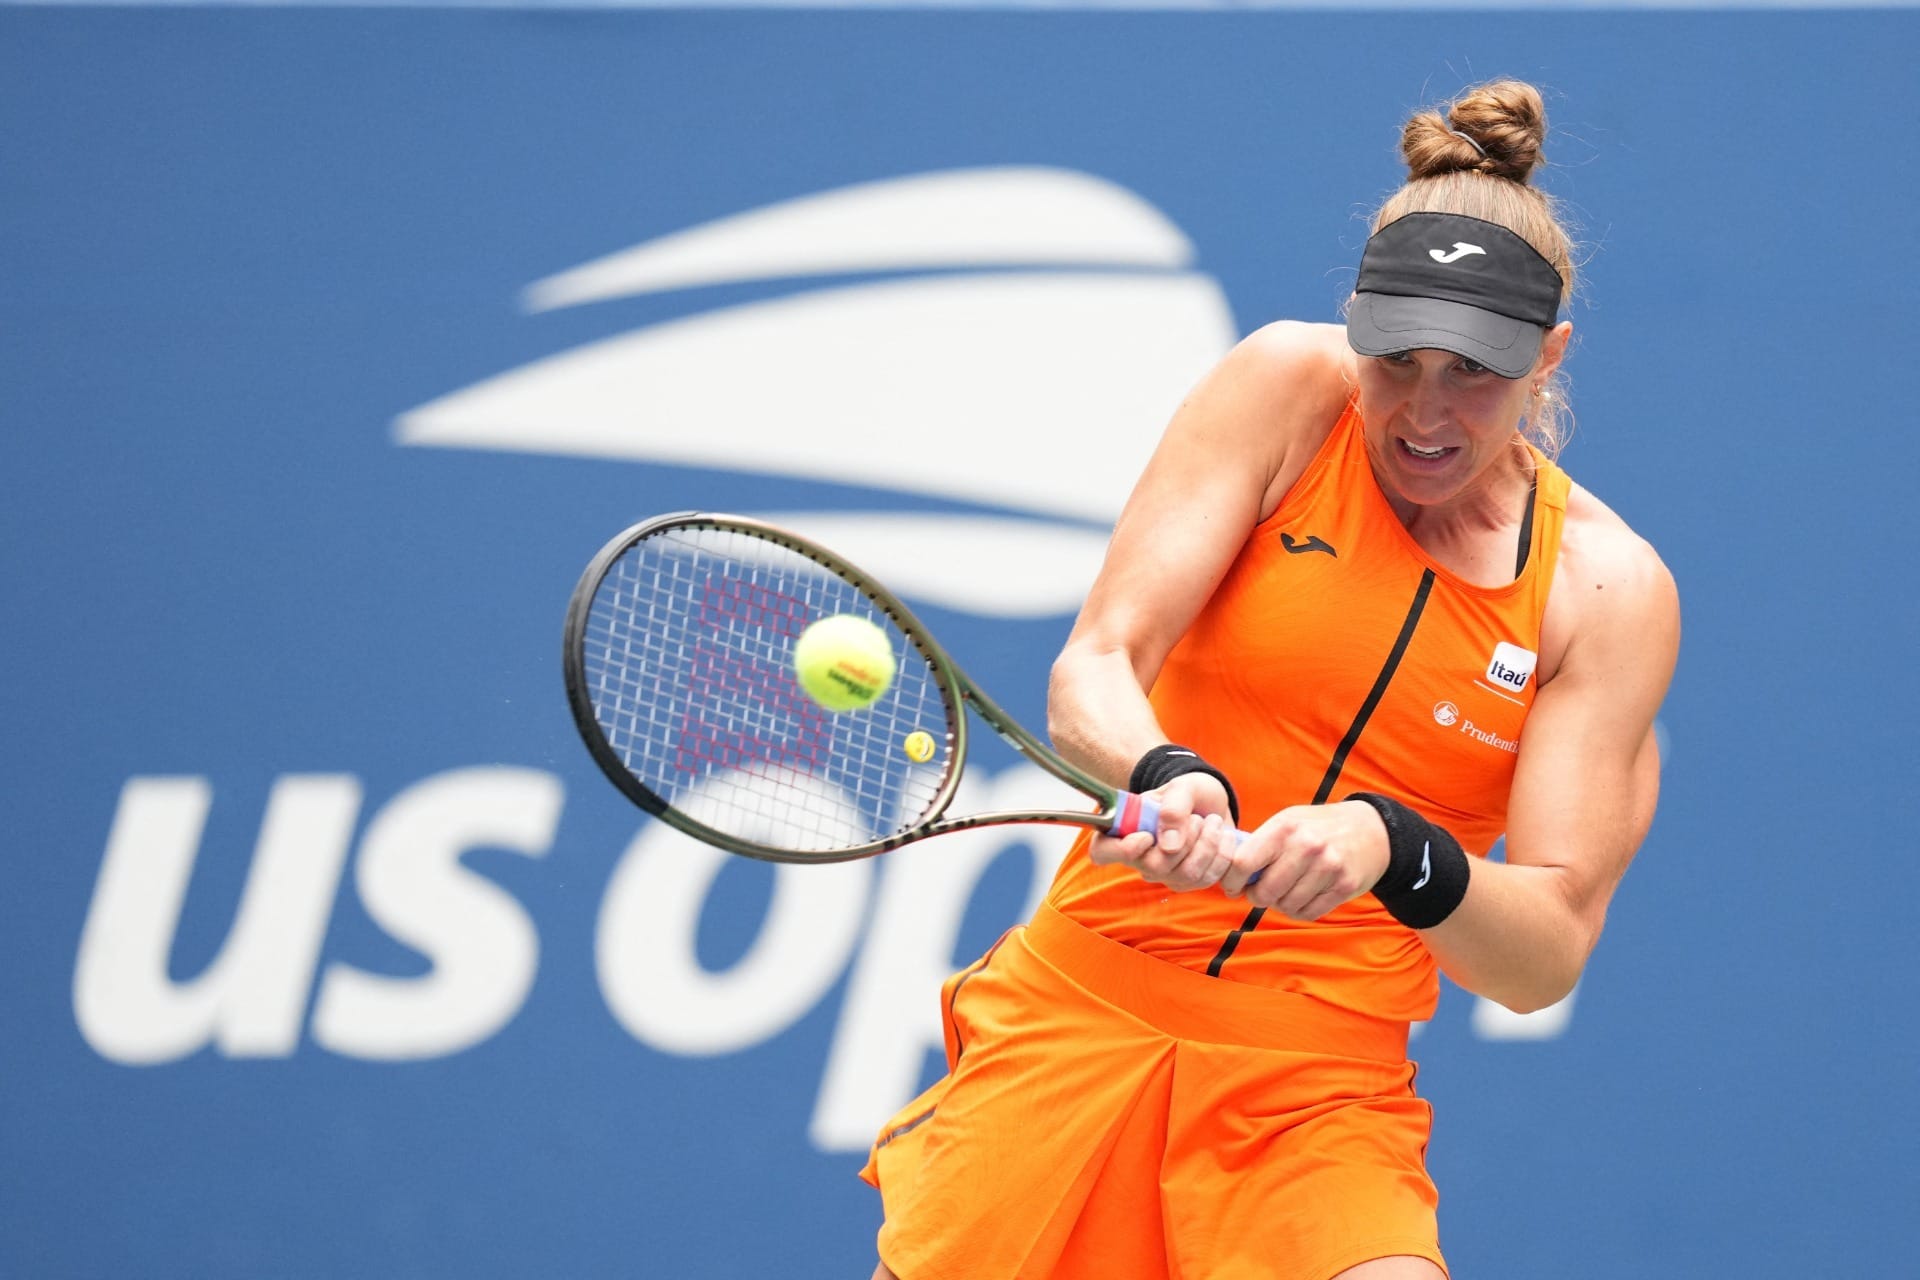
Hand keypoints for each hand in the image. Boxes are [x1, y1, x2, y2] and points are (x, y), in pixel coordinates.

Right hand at [1087, 772, 1237, 892]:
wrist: (1211, 802)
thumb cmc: (1187, 793)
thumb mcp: (1181, 787)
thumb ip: (1173, 809)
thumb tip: (1169, 847)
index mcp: (1125, 830)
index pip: (1103, 851)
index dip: (1122, 850)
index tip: (1146, 836)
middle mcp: (1140, 858)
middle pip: (1155, 868)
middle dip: (1186, 839)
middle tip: (1198, 818)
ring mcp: (1165, 874)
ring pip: (1186, 876)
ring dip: (1208, 845)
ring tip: (1213, 822)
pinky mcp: (1189, 881)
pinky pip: (1207, 880)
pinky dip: (1222, 856)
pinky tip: (1223, 838)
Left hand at [1219, 800, 1391, 919]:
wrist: (1371, 829)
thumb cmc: (1318, 827)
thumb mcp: (1287, 822)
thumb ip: (1259, 844)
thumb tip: (1229, 873)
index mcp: (1284, 827)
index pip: (1242, 862)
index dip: (1231, 881)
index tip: (1233, 887)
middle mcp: (1306, 846)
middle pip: (1264, 892)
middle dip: (1257, 897)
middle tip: (1260, 892)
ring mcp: (1327, 867)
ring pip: (1286, 906)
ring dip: (1280, 904)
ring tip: (1285, 891)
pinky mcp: (1344, 886)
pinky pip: (1308, 913)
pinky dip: (1300, 910)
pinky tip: (1302, 897)